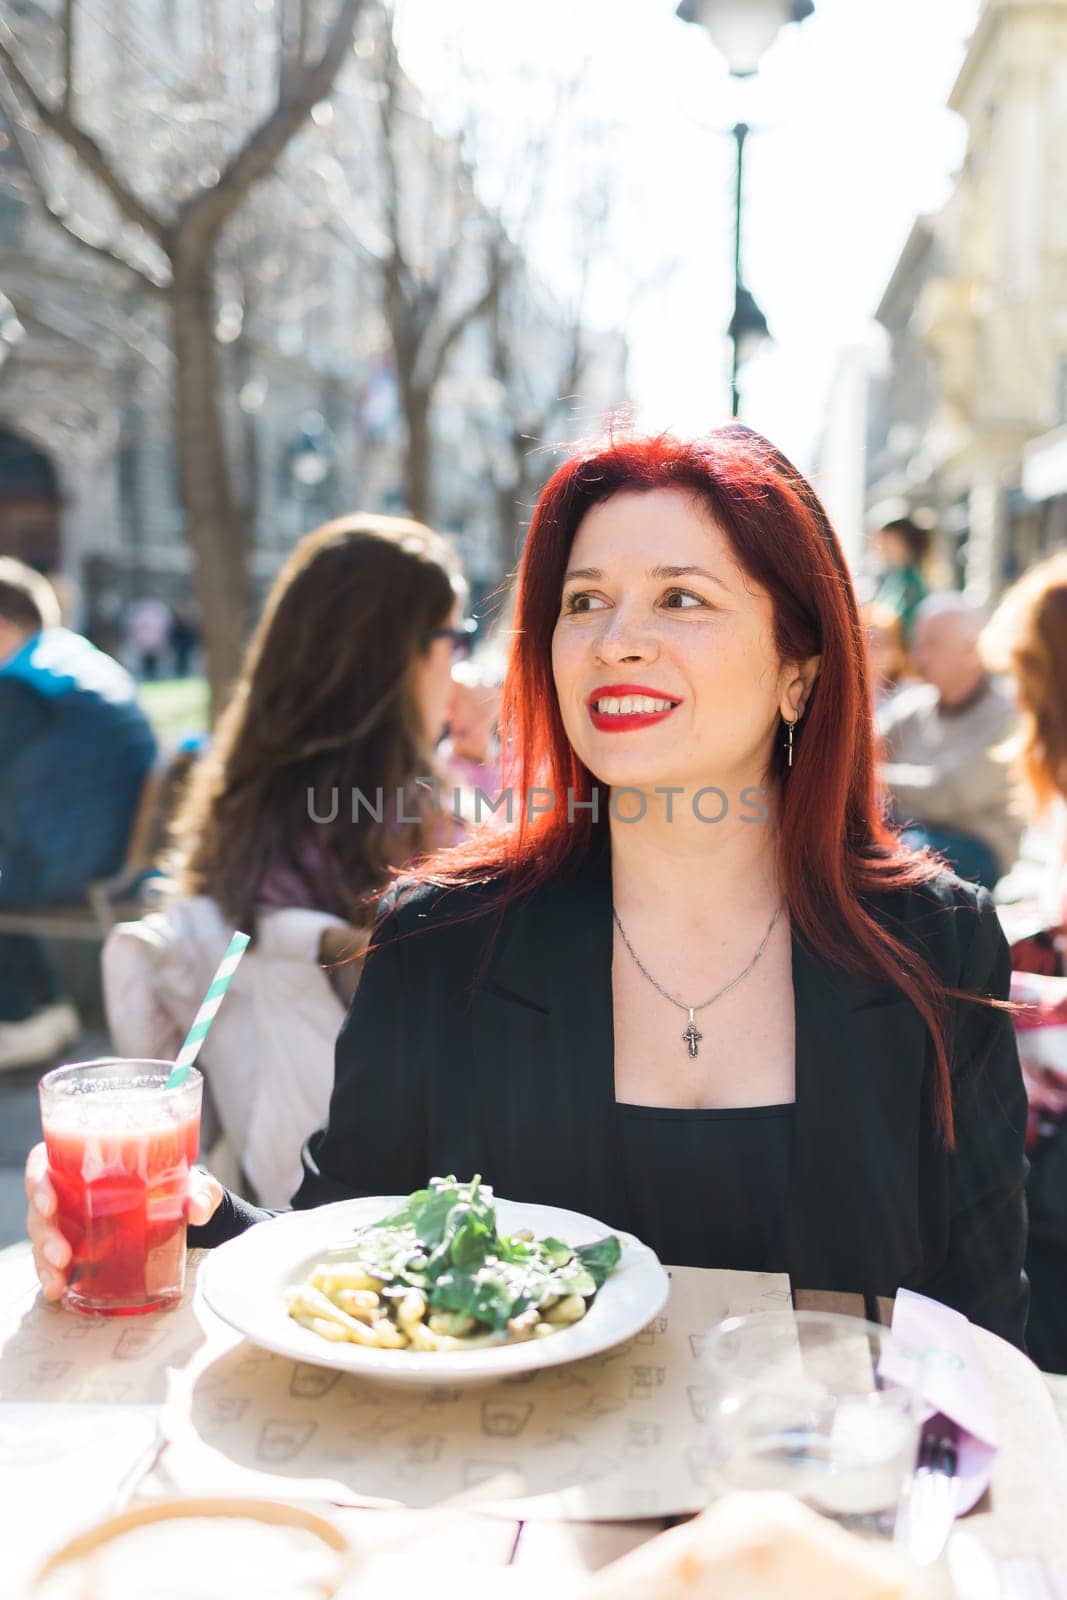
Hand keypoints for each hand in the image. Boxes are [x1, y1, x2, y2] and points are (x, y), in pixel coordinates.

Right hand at [24, 1143, 223, 1304]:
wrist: (183, 1214)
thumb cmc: (178, 1187)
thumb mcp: (193, 1185)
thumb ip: (199, 1193)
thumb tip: (197, 1208)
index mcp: (89, 1162)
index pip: (44, 1163)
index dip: (38, 1180)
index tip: (49, 1201)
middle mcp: (72, 1190)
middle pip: (39, 1204)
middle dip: (44, 1230)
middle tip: (61, 1252)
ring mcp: (70, 1221)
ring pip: (42, 1235)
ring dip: (44, 1258)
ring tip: (59, 1277)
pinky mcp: (75, 1248)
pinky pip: (51, 1261)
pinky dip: (51, 1275)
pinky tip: (57, 1289)